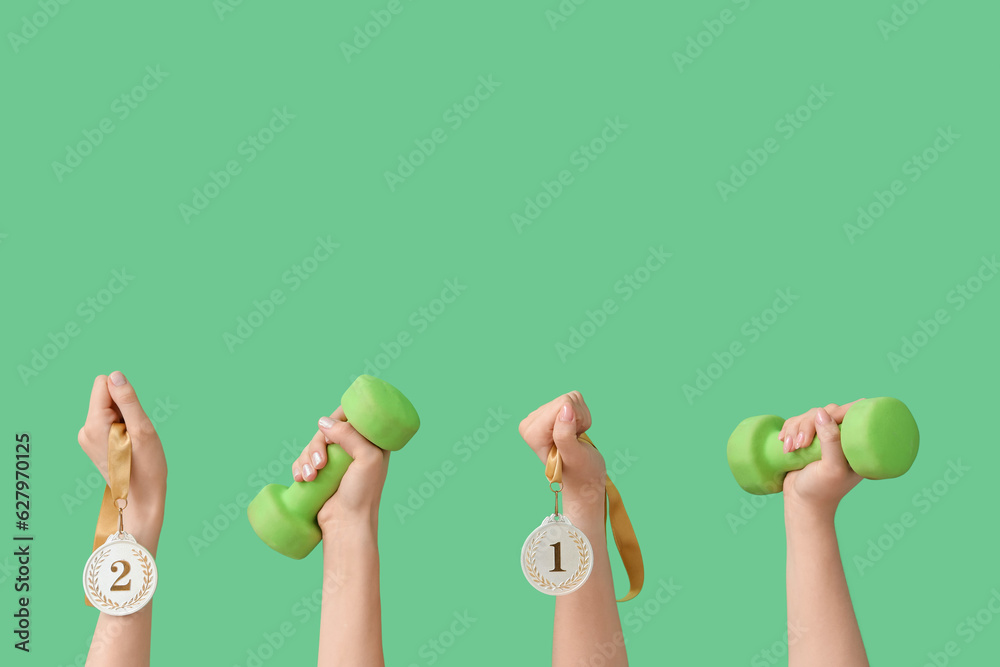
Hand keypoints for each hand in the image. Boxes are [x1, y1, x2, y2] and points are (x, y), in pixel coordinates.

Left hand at [77, 372, 166, 549]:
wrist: (141, 500)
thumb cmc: (146, 467)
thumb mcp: (143, 429)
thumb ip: (128, 400)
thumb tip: (116, 375)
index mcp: (93, 424)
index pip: (104, 384)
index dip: (125, 396)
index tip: (133, 419)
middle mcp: (84, 430)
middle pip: (106, 397)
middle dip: (126, 410)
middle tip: (135, 435)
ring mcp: (87, 438)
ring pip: (110, 410)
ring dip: (126, 421)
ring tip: (133, 443)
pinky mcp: (94, 444)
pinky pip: (109, 422)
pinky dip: (123, 430)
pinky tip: (129, 448)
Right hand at [290, 407, 388, 532]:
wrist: (346, 525)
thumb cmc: (363, 493)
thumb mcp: (367, 459)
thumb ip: (350, 436)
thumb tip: (323, 422)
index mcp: (371, 442)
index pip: (353, 416)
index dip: (339, 417)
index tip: (331, 429)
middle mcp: (354, 449)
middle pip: (327, 429)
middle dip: (317, 444)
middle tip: (320, 463)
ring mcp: (336, 462)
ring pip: (312, 445)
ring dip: (306, 458)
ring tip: (310, 477)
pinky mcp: (321, 474)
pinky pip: (304, 460)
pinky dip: (299, 466)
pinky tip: (301, 479)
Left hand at [519, 391, 605, 515]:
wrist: (584, 478)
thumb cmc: (580, 472)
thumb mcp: (573, 457)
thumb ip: (565, 435)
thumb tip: (566, 408)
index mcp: (531, 432)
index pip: (562, 404)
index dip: (575, 422)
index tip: (571, 442)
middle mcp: (531, 422)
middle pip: (565, 400)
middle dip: (577, 420)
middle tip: (574, 441)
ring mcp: (541, 416)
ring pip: (571, 399)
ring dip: (580, 419)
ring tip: (575, 439)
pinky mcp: (553, 411)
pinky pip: (575, 399)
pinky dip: (582, 416)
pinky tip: (575, 432)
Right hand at [780, 399, 863, 518]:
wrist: (802, 504)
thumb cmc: (822, 490)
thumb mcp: (832, 467)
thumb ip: (831, 440)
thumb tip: (822, 413)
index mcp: (856, 444)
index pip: (850, 413)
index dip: (835, 411)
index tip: (819, 419)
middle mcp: (841, 438)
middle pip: (825, 412)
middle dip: (807, 424)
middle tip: (800, 444)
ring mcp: (823, 438)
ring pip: (808, 416)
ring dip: (794, 429)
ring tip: (790, 448)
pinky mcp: (807, 440)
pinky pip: (796, 423)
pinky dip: (787, 431)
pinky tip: (784, 444)